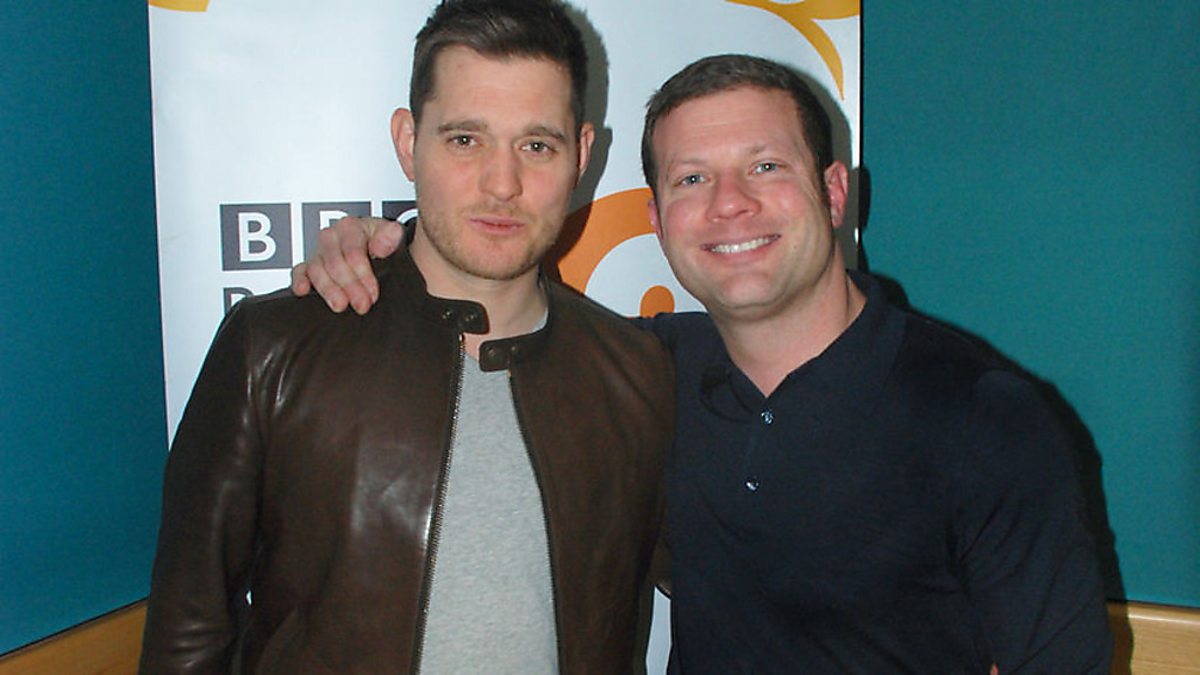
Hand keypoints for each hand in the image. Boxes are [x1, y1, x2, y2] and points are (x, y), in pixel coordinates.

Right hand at [290, 216, 404, 313]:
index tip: (373, 293)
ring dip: (329, 289)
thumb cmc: (382, 242)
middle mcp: (331, 237)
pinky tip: (303, 290)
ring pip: (317, 270)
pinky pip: (299, 272)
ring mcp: (318, 252)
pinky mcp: (308, 266)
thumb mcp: (392, 236)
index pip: (353, 252)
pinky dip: (299, 281)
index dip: (363, 274)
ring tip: (340, 305)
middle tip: (362, 304)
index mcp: (350, 227)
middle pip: (335, 263)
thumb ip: (391, 236)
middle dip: (349, 286)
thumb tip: (389, 237)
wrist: (377, 248)